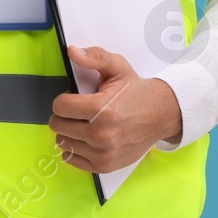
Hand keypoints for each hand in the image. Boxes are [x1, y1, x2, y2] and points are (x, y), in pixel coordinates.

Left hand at [49, 44, 183, 173]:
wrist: (160, 115)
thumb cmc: (135, 92)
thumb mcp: (118, 67)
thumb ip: (95, 57)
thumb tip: (72, 51)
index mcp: (102, 109)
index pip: (59, 107)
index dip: (63, 99)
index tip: (73, 97)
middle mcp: (101, 134)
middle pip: (58, 126)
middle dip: (64, 115)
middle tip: (79, 110)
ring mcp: (102, 153)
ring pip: (62, 142)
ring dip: (68, 132)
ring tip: (83, 123)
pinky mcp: (104, 166)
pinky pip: (71, 159)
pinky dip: (73, 149)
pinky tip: (85, 139)